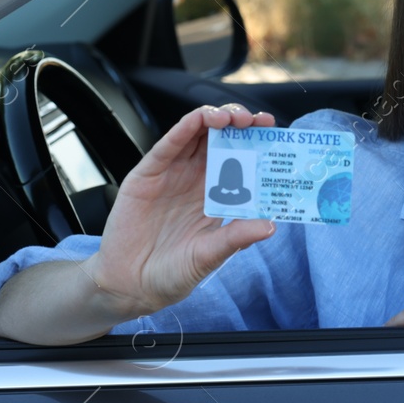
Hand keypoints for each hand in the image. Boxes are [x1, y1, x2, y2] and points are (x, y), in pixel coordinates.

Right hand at [88, 102, 276, 316]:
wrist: (131, 285)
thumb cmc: (172, 273)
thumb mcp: (210, 255)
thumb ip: (236, 237)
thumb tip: (269, 226)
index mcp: (214, 195)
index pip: (238, 159)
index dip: (254, 142)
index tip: (272, 131)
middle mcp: (194, 179)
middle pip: (219, 139)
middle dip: (239, 123)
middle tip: (255, 121)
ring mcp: (171, 174)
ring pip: (194, 134)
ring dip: (214, 118)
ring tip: (231, 117)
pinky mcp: (147, 175)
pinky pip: (167, 146)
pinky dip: (183, 129)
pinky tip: (199, 120)